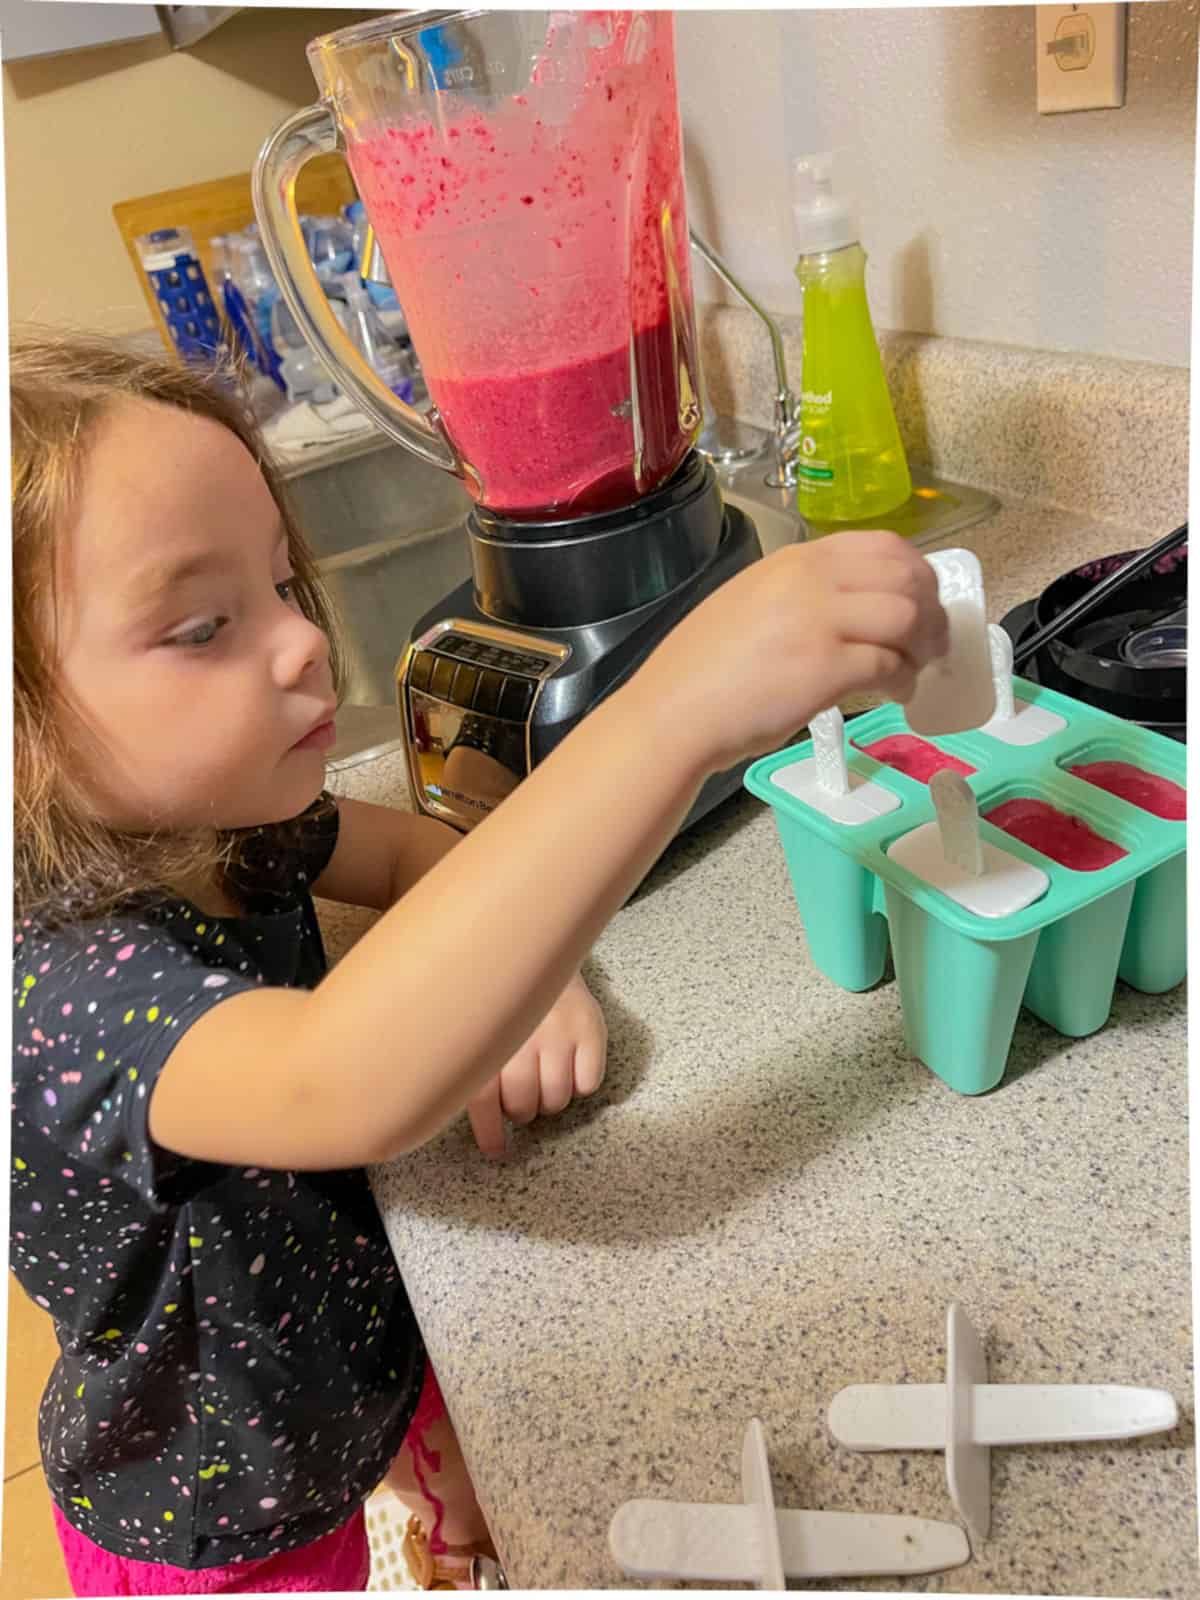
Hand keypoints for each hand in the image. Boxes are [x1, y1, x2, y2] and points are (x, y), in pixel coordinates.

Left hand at [466, 973, 607, 1155]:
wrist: (538, 943)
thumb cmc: (503, 995)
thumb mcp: (477, 1021)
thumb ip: (471, 1062)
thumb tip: (455, 1110)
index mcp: (487, 1039)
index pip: (484, 1102)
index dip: (490, 1134)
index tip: (496, 1151)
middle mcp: (523, 1037)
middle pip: (524, 1106)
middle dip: (521, 1111)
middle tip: (521, 1099)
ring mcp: (559, 1033)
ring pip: (557, 1100)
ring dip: (549, 1101)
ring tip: (545, 1080)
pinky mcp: (590, 1029)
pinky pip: (588, 1084)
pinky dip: (580, 1084)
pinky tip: (570, 1066)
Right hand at [630, 529, 949, 773]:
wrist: (674, 711)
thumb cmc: (704, 670)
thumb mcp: (751, 603)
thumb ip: (800, 594)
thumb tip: (851, 608)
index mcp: (795, 560)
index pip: (883, 545)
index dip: (917, 574)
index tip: (922, 601)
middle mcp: (811, 580)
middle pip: (906, 577)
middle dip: (932, 610)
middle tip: (931, 642)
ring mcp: (820, 622)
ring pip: (907, 616)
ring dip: (923, 647)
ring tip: (915, 669)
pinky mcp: (826, 668)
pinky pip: (890, 665)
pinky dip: (904, 681)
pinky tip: (896, 693)